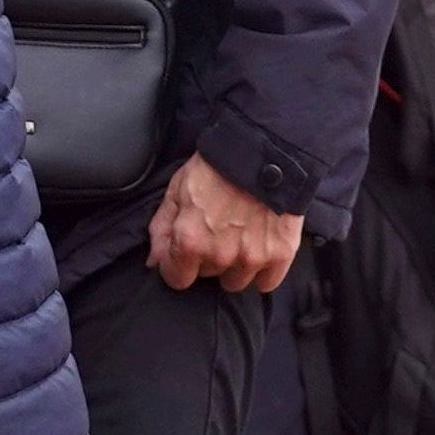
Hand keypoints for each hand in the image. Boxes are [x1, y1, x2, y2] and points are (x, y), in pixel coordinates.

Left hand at [146, 152, 303, 292]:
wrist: (265, 151)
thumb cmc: (217, 167)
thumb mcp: (177, 189)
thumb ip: (162, 229)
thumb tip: (155, 262)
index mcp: (190, 241)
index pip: (177, 279)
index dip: (178, 263)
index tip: (187, 249)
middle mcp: (220, 256)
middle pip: (207, 276)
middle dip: (208, 258)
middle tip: (218, 230)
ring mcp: (252, 258)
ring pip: (236, 282)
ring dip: (235, 265)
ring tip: (241, 236)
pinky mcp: (280, 255)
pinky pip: (266, 283)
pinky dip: (263, 270)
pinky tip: (261, 247)